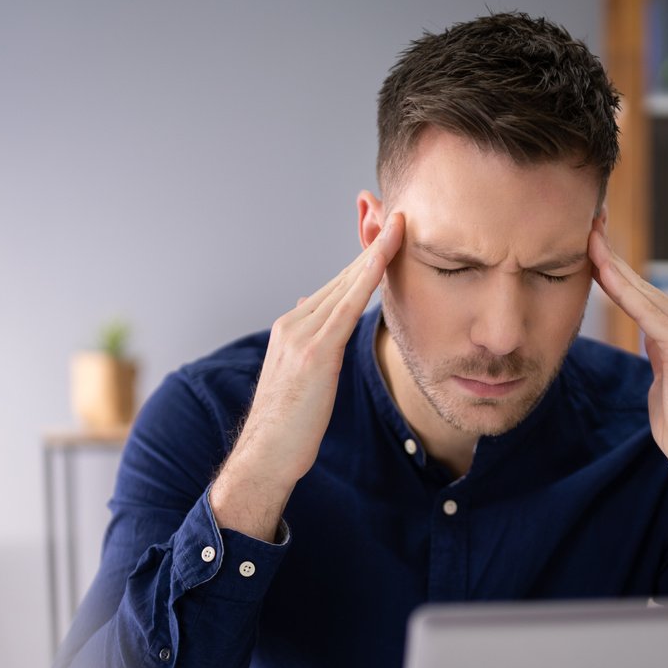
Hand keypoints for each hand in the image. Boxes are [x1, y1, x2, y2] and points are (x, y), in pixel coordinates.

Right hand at [211, 214, 404, 540]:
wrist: (266, 455)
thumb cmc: (287, 425)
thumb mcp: (299, 378)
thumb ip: (308, 343)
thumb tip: (311, 313)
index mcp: (291, 328)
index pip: (335, 285)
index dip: (363, 259)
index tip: (386, 233)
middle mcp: (294, 323)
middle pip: (342, 276)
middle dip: (372, 243)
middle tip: (399, 212)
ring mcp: (301, 334)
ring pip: (346, 283)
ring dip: (376, 250)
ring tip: (401, 222)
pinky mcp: (314, 351)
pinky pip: (348, 304)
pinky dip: (368, 275)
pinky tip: (386, 254)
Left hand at [587, 218, 667, 537]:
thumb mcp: (665, 377)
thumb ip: (658, 347)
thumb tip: (646, 331)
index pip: (644, 292)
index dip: (616, 267)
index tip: (594, 241)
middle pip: (642, 284)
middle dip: (611, 255)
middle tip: (587, 222)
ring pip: (642, 292)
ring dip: (611, 265)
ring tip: (587, 237)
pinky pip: (645, 311)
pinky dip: (622, 290)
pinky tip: (602, 271)